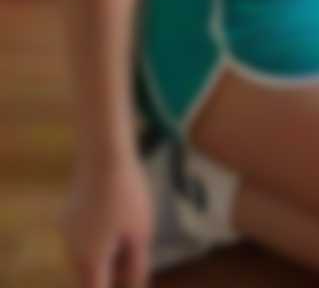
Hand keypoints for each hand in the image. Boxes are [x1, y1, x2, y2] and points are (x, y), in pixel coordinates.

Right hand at [58, 157, 153, 287]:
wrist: (103, 155)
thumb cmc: (127, 196)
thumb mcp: (141, 233)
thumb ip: (137, 266)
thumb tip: (135, 285)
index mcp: (90, 260)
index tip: (128, 277)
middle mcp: (72, 251)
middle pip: (91, 276)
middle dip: (112, 272)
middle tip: (135, 253)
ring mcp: (66, 231)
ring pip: (86, 255)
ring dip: (106, 253)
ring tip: (128, 229)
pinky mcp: (67, 214)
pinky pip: (83, 236)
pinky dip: (98, 236)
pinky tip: (116, 214)